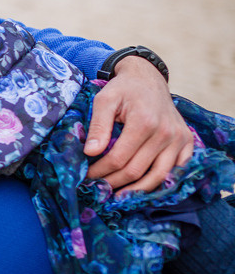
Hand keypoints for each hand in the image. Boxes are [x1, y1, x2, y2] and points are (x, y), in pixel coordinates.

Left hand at [85, 56, 193, 191]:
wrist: (147, 78)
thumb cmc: (123, 89)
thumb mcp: (104, 100)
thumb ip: (98, 126)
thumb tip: (90, 153)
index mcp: (144, 122)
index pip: (118, 159)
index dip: (100, 172)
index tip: (86, 177)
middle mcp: (166, 133)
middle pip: (137, 171)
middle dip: (113, 183)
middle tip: (97, 188)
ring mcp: (180, 139)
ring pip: (158, 177)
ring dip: (136, 190)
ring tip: (116, 195)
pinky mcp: (187, 143)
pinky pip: (175, 171)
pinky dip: (159, 183)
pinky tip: (141, 187)